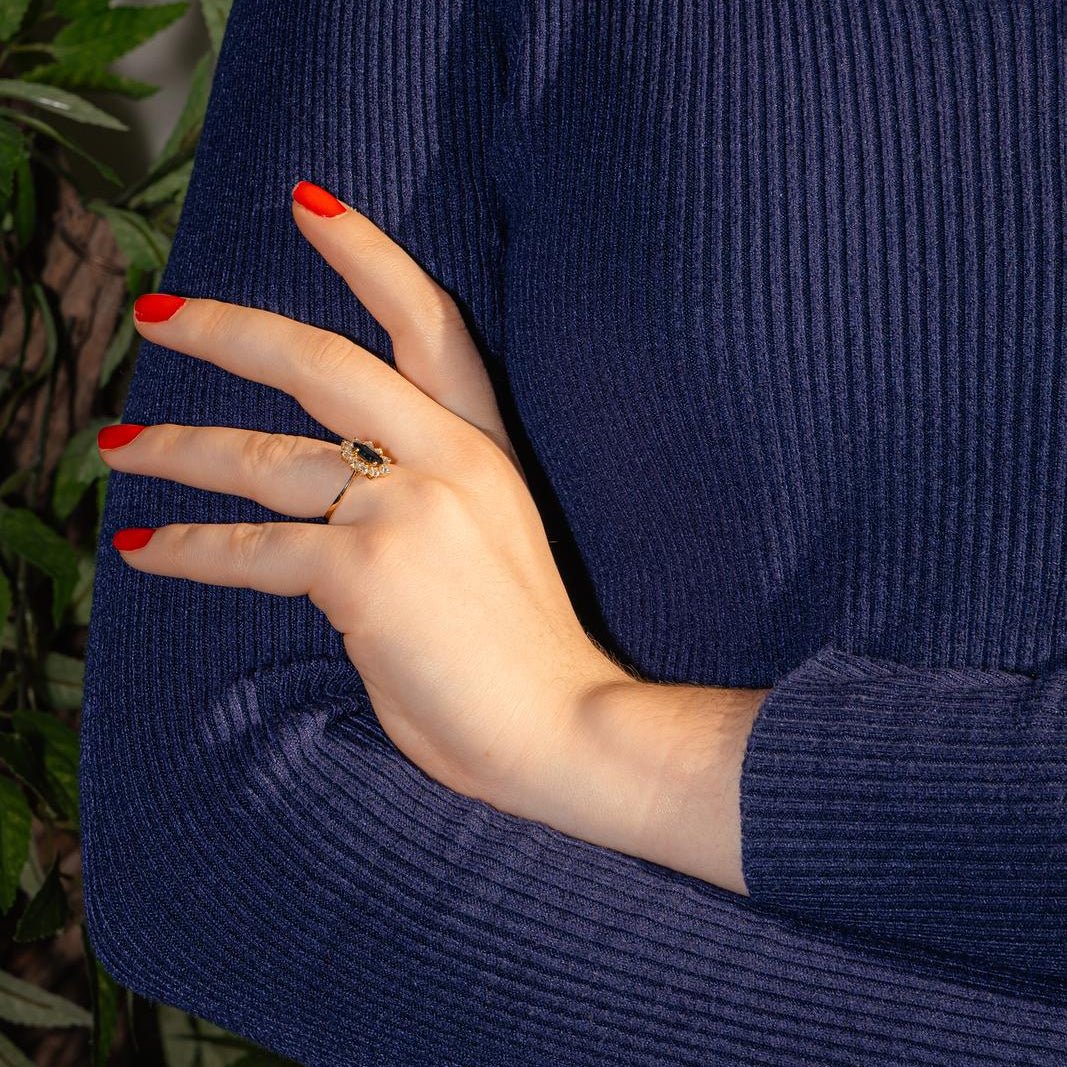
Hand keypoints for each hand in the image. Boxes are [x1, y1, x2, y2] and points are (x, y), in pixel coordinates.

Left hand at [101, 179, 626, 809]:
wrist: (565, 726)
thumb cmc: (525, 653)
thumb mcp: (492, 544)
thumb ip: (420, 503)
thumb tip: (330, 511)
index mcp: (486, 447)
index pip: (430, 322)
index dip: (369, 254)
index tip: (309, 203)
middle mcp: (447, 460)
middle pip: (323, 363)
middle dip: (231, 329)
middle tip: (159, 313)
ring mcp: (406, 509)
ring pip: (265, 460)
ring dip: (178, 452)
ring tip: (118, 450)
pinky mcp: (365, 572)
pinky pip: (252, 551)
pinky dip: (188, 551)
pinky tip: (142, 549)